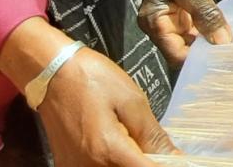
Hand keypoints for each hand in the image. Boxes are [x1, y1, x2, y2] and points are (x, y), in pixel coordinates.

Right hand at [40, 46, 178, 165]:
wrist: (53, 75)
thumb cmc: (94, 80)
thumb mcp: (132, 101)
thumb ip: (152, 135)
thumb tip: (175, 158)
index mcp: (108, 150)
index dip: (166, 165)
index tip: (178, 157)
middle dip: (148, 162)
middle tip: (158, 145)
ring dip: (132, 161)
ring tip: (137, 141)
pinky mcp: (67, 166)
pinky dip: (114, 161)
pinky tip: (122, 145)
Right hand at [138, 0, 231, 66]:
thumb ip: (206, 17)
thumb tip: (221, 41)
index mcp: (154, 20)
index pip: (174, 53)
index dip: (195, 61)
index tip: (217, 65)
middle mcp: (163, 20)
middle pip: (183, 47)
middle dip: (204, 53)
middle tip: (229, 60)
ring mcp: (177, 12)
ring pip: (194, 36)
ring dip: (211, 40)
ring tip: (232, 49)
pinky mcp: (190, 3)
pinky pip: (202, 22)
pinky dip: (213, 27)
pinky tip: (228, 31)